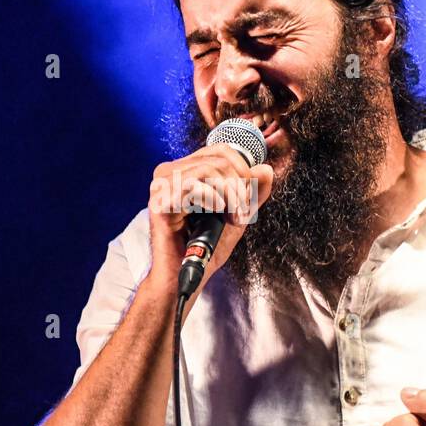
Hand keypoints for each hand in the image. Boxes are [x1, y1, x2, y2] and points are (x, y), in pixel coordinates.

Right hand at [146, 144, 273, 290]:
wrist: (185, 275)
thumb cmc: (205, 247)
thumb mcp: (237, 215)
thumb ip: (252, 193)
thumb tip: (266, 170)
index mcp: (186, 171)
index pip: (220, 150)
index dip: (243, 169)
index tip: (248, 195)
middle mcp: (170, 173)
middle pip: (218, 159)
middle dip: (239, 186)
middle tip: (242, 212)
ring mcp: (162, 186)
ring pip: (209, 170)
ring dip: (230, 195)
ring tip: (233, 216)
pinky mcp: (159, 201)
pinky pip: (194, 185)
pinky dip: (214, 198)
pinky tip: (217, 211)